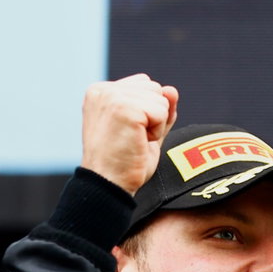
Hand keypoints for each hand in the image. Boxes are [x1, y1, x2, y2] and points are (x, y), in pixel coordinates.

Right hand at [81, 74, 179, 195]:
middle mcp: (103, 90)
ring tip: (134, 142)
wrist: (109, 187)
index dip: (146, 113)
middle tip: (131, 140)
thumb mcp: (143, 130)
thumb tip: (172, 90)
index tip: (125, 133)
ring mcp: (112, 97)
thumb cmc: (122, 164)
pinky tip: (138, 143)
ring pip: (161, 98)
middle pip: (154, 87)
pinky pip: (162, 111)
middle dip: (152, 116)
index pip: (144, 84)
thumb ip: (158, 109)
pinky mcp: (124, 107)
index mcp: (100, 92)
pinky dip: (157, 132)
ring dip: (155, 125)